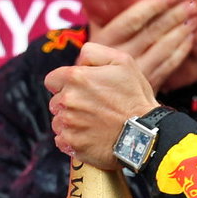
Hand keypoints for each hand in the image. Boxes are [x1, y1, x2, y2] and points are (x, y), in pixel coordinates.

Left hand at [43, 43, 158, 169]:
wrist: (144, 134)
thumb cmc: (135, 98)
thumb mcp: (122, 62)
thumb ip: (93, 53)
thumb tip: (78, 59)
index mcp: (75, 78)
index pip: (52, 80)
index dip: (66, 84)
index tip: (81, 90)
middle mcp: (66, 100)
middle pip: (56, 101)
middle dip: (70, 102)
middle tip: (93, 107)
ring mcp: (67, 124)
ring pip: (58, 121)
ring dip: (71, 121)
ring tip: (94, 123)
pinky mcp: (70, 144)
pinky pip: (62, 140)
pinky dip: (73, 139)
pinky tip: (90, 136)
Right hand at [92, 0, 196, 91]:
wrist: (98, 93)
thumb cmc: (96, 59)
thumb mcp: (93, 38)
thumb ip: (101, 18)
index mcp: (105, 40)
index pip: (132, 19)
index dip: (153, 6)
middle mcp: (120, 55)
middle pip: (152, 32)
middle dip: (174, 17)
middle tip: (191, 5)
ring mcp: (135, 71)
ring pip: (164, 49)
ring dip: (181, 32)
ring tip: (194, 20)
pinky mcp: (147, 84)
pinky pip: (169, 65)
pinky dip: (181, 52)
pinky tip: (189, 40)